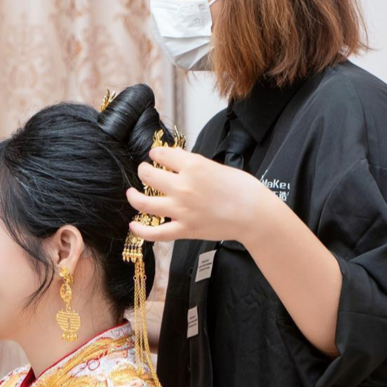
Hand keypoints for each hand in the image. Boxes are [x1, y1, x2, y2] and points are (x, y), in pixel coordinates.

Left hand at [124, 145, 276, 244]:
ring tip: (131, 193)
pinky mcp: (184, 229)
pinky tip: (133, 225)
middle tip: (144, 170)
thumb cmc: (243, 189)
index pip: (163, 155)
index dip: (157, 154)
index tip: (156, 155)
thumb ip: (192, 162)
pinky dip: (140, 230)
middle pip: (148, 175)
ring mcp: (181, 210)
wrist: (255, 215)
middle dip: (143, 170)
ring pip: (144, 202)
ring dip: (134, 196)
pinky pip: (155, 233)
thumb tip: (174, 158)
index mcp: (193, 167)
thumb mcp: (217, 166)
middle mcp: (182, 187)